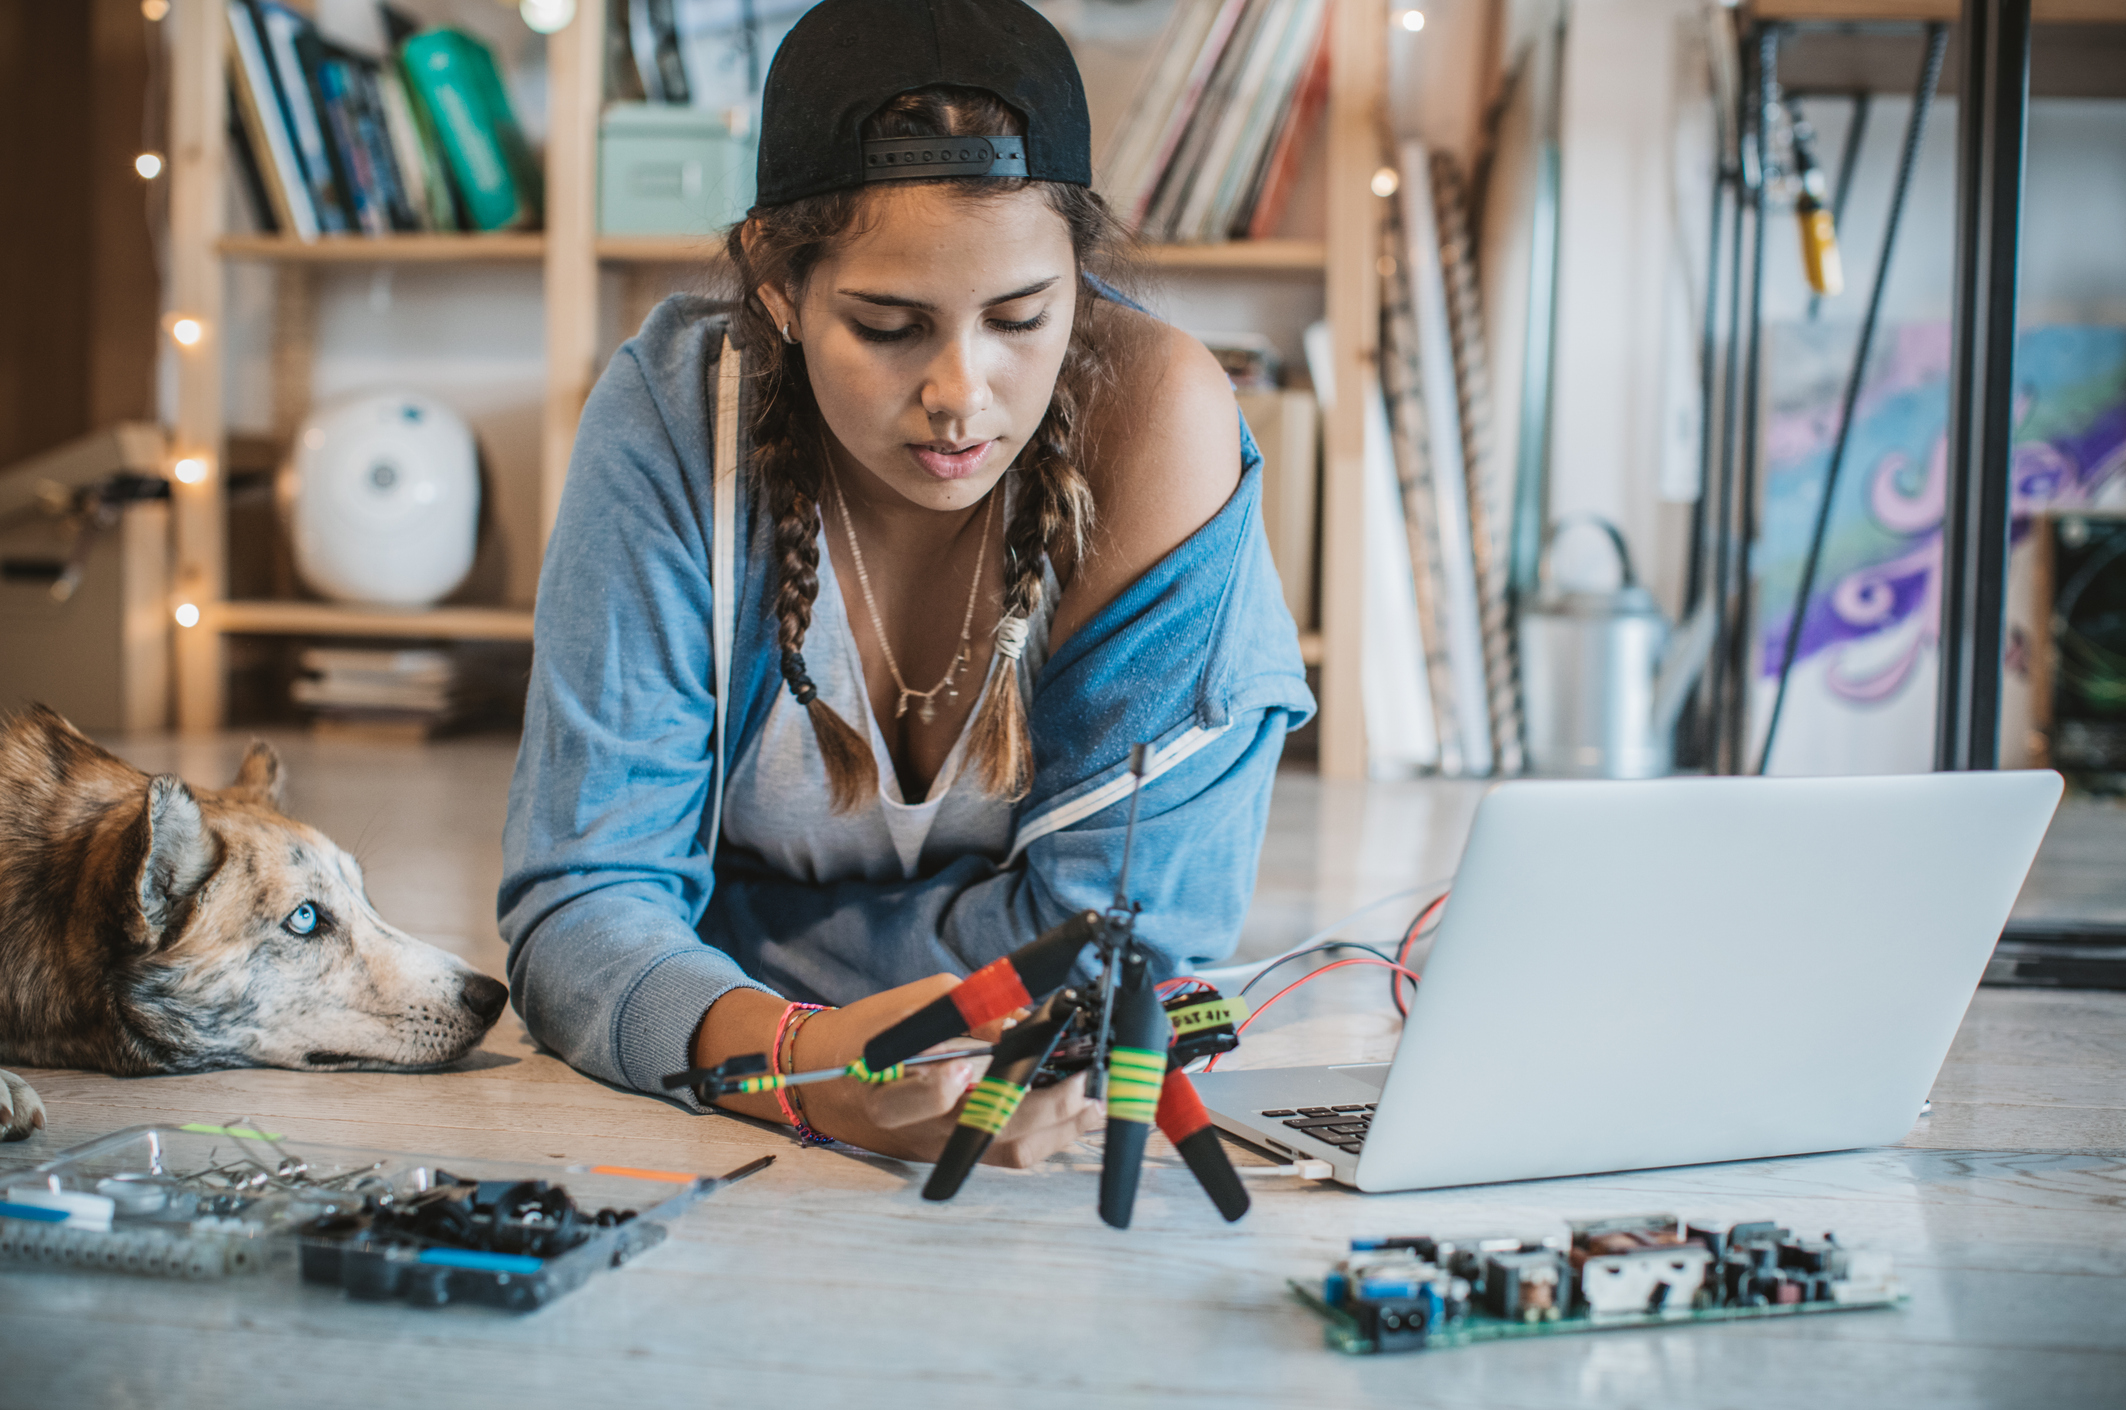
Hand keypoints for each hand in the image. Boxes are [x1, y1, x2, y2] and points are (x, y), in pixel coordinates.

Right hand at [696, 976, 1100, 1165]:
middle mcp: (915, 1131)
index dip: (937, 1090)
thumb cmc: (870, 1033)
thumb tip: (1023, 1019)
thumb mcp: (908, 1005)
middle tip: (1078, 1079)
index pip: (909, 1102)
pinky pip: (1012, 1155)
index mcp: (884, 1092)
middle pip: (978, 1133)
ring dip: (1058, 1127)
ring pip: (1006, 1153)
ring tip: (1095, 1099)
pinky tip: (1082, 1113)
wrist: (829, 1081)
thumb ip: (964, 1009)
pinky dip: (1052, 1135)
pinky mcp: (959, 1153)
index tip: (965, 1066)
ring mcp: (941, 1149)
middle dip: (1035, 1107)